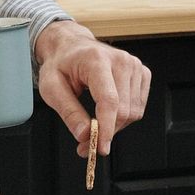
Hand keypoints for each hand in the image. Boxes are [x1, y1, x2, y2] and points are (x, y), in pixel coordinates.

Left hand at [33, 20, 151, 159]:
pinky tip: (109, 110)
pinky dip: (124, 116)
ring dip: (115, 125)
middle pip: (123, 110)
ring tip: (96, 122)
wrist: (72, 47)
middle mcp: (121, 60)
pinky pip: (138, 107)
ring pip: (133, 112)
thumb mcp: (51, 88)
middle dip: (106, 132)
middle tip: (86, 143)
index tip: (101, 147)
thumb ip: (69, 112)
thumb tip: (85, 135)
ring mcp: (134, 65)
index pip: (109, 100)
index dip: (107, 128)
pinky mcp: (142, 72)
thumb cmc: (61, 65)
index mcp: (96, 60)